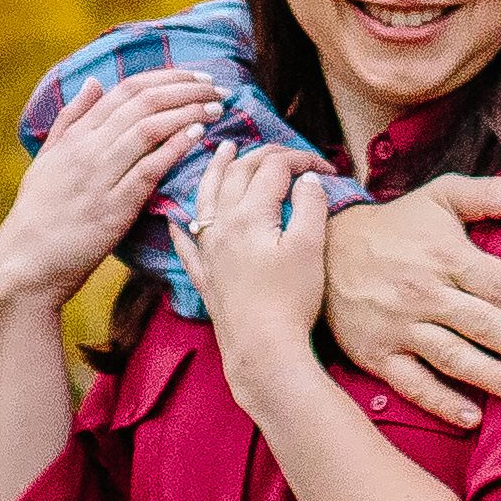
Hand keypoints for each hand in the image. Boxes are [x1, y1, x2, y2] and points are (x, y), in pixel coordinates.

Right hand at [0, 71, 218, 316]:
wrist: (26, 264)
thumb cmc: (38, 213)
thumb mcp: (47, 159)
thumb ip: (70, 119)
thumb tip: (93, 82)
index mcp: (75, 136)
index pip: (126, 90)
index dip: (166, 77)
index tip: (196, 75)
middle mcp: (87, 150)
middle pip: (144, 103)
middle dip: (186, 89)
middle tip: (217, 86)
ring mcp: (100, 178)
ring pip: (149, 129)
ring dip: (188, 112)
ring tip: (216, 107)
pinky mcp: (113, 208)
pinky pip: (149, 169)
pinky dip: (175, 147)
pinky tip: (198, 135)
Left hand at [191, 143, 342, 366]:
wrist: (262, 350)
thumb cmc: (289, 299)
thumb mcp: (309, 247)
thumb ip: (310, 205)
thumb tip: (308, 178)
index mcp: (249, 214)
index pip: (274, 168)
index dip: (301, 159)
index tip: (325, 167)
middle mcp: (222, 225)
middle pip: (238, 173)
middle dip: (262, 154)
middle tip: (283, 150)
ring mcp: (209, 251)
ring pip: (206, 197)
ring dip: (215, 169)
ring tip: (222, 150)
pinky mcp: (206, 277)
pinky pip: (186, 245)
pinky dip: (181, 228)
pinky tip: (174, 221)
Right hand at [325, 174, 500, 428]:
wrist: (322, 250)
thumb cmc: (394, 226)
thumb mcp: (439, 197)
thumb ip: (489, 194)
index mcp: (446, 255)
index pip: (499, 285)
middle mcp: (424, 292)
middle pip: (483, 324)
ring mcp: (399, 326)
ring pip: (452, 356)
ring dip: (490, 376)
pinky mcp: (376, 354)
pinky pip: (413, 383)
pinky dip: (441, 402)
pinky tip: (472, 417)